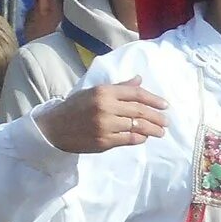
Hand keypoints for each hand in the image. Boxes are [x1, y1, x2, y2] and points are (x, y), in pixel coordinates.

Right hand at [36, 79, 168, 154]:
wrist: (54, 128)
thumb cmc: (76, 107)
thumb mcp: (94, 92)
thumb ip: (119, 87)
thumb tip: (139, 80)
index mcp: (104, 92)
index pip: (136, 94)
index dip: (153, 99)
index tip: (165, 105)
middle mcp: (105, 108)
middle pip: (139, 111)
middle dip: (156, 117)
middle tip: (166, 121)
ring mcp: (105, 126)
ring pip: (136, 127)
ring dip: (152, 130)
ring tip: (160, 132)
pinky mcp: (103, 142)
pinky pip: (128, 140)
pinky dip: (139, 138)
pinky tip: (144, 137)